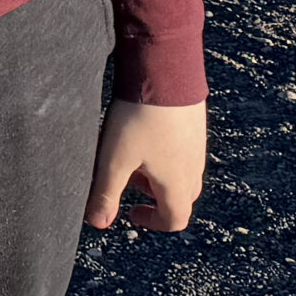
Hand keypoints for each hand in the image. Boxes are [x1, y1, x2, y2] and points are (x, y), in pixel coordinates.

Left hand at [86, 99, 206, 229]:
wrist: (166, 72)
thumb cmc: (140, 118)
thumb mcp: (114, 159)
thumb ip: (106, 193)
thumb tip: (98, 223)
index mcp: (177, 183)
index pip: (175, 219)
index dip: (153, 222)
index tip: (132, 213)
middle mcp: (194, 167)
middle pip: (180, 196)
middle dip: (152, 195)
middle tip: (127, 179)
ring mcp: (197, 144)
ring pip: (181, 171)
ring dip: (157, 172)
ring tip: (130, 152)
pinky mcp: (194, 124)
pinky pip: (183, 149)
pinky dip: (164, 152)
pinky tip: (143, 130)